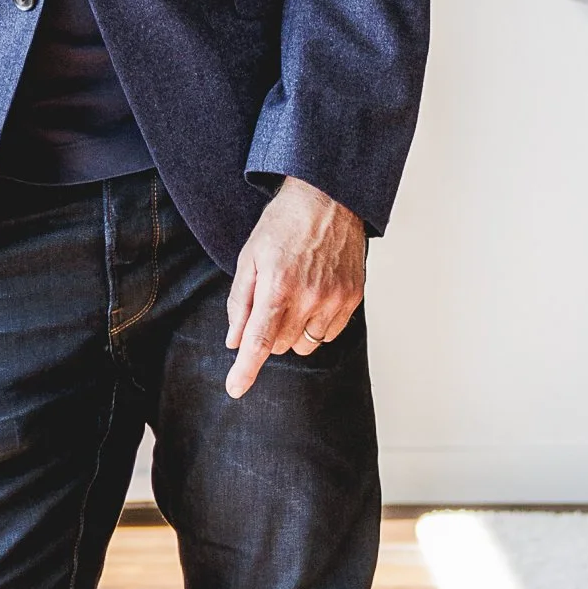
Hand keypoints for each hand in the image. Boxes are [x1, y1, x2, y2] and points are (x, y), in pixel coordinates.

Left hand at [224, 178, 365, 398]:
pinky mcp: (353, 298)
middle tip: (270, 302)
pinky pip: (328, 334)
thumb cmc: (283, 225)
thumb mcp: (250, 257)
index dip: (246, 369)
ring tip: (294, 296)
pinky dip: (316, 325)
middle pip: (280, 345)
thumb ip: (240, 302)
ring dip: (293, 331)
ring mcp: (335, 299)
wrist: (328, 199)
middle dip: (268, 333)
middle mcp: (309, 297)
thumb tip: (234, 340)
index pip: (260, 340)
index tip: (235, 389)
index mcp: (278, 286)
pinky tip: (314, 296)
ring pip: (305, 345)